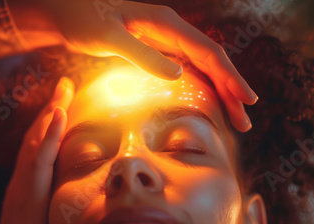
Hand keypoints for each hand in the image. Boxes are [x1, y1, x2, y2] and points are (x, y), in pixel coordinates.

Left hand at [8, 0, 256, 131]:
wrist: (66, 11)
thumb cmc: (82, 20)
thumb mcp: (109, 38)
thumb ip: (142, 55)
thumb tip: (179, 75)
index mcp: (166, 24)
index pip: (209, 53)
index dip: (230, 78)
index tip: (247, 101)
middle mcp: (171, 30)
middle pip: (212, 62)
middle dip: (231, 90)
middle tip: (245, 121)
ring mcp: (165, 39)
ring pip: (203, 67)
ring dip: (221, 91)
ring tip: (235, 118)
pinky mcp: (156, 49)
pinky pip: (188, 69)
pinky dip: (202, 87)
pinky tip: (209, 103)